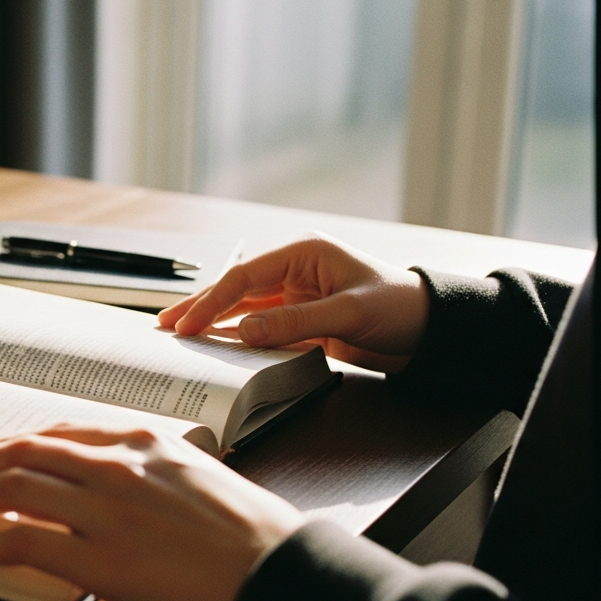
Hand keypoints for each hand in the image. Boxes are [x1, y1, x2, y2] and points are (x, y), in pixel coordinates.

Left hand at [0, 425, 305, 600]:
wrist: (285, 574)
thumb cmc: (254, 535)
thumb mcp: (199, 479)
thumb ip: (152, 472)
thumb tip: (113, 486)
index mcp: (146, 441)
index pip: (63, 430)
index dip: (19, 439)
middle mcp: (120, 466)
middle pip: (28, 452)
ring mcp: (108, 510)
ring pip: (16, 488)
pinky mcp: (103, 559)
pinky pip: (25, 542)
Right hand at [157, 233, 428, 372]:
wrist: (433, 332)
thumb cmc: (401, 308)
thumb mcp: (349, 313)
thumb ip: (295, 322)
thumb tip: (244, 332)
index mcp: (303, 254)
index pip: (244, 276)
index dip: (213, 301)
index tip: (188, 324)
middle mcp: (295, 272)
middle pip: (236, 290)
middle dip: (201, 307)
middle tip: (166, 326)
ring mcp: (298, 298)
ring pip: (244, 310)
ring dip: (214, 323)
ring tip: (180, 334)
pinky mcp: (304, 322)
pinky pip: (262, 329)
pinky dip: (238, 338)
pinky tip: (217, 346)